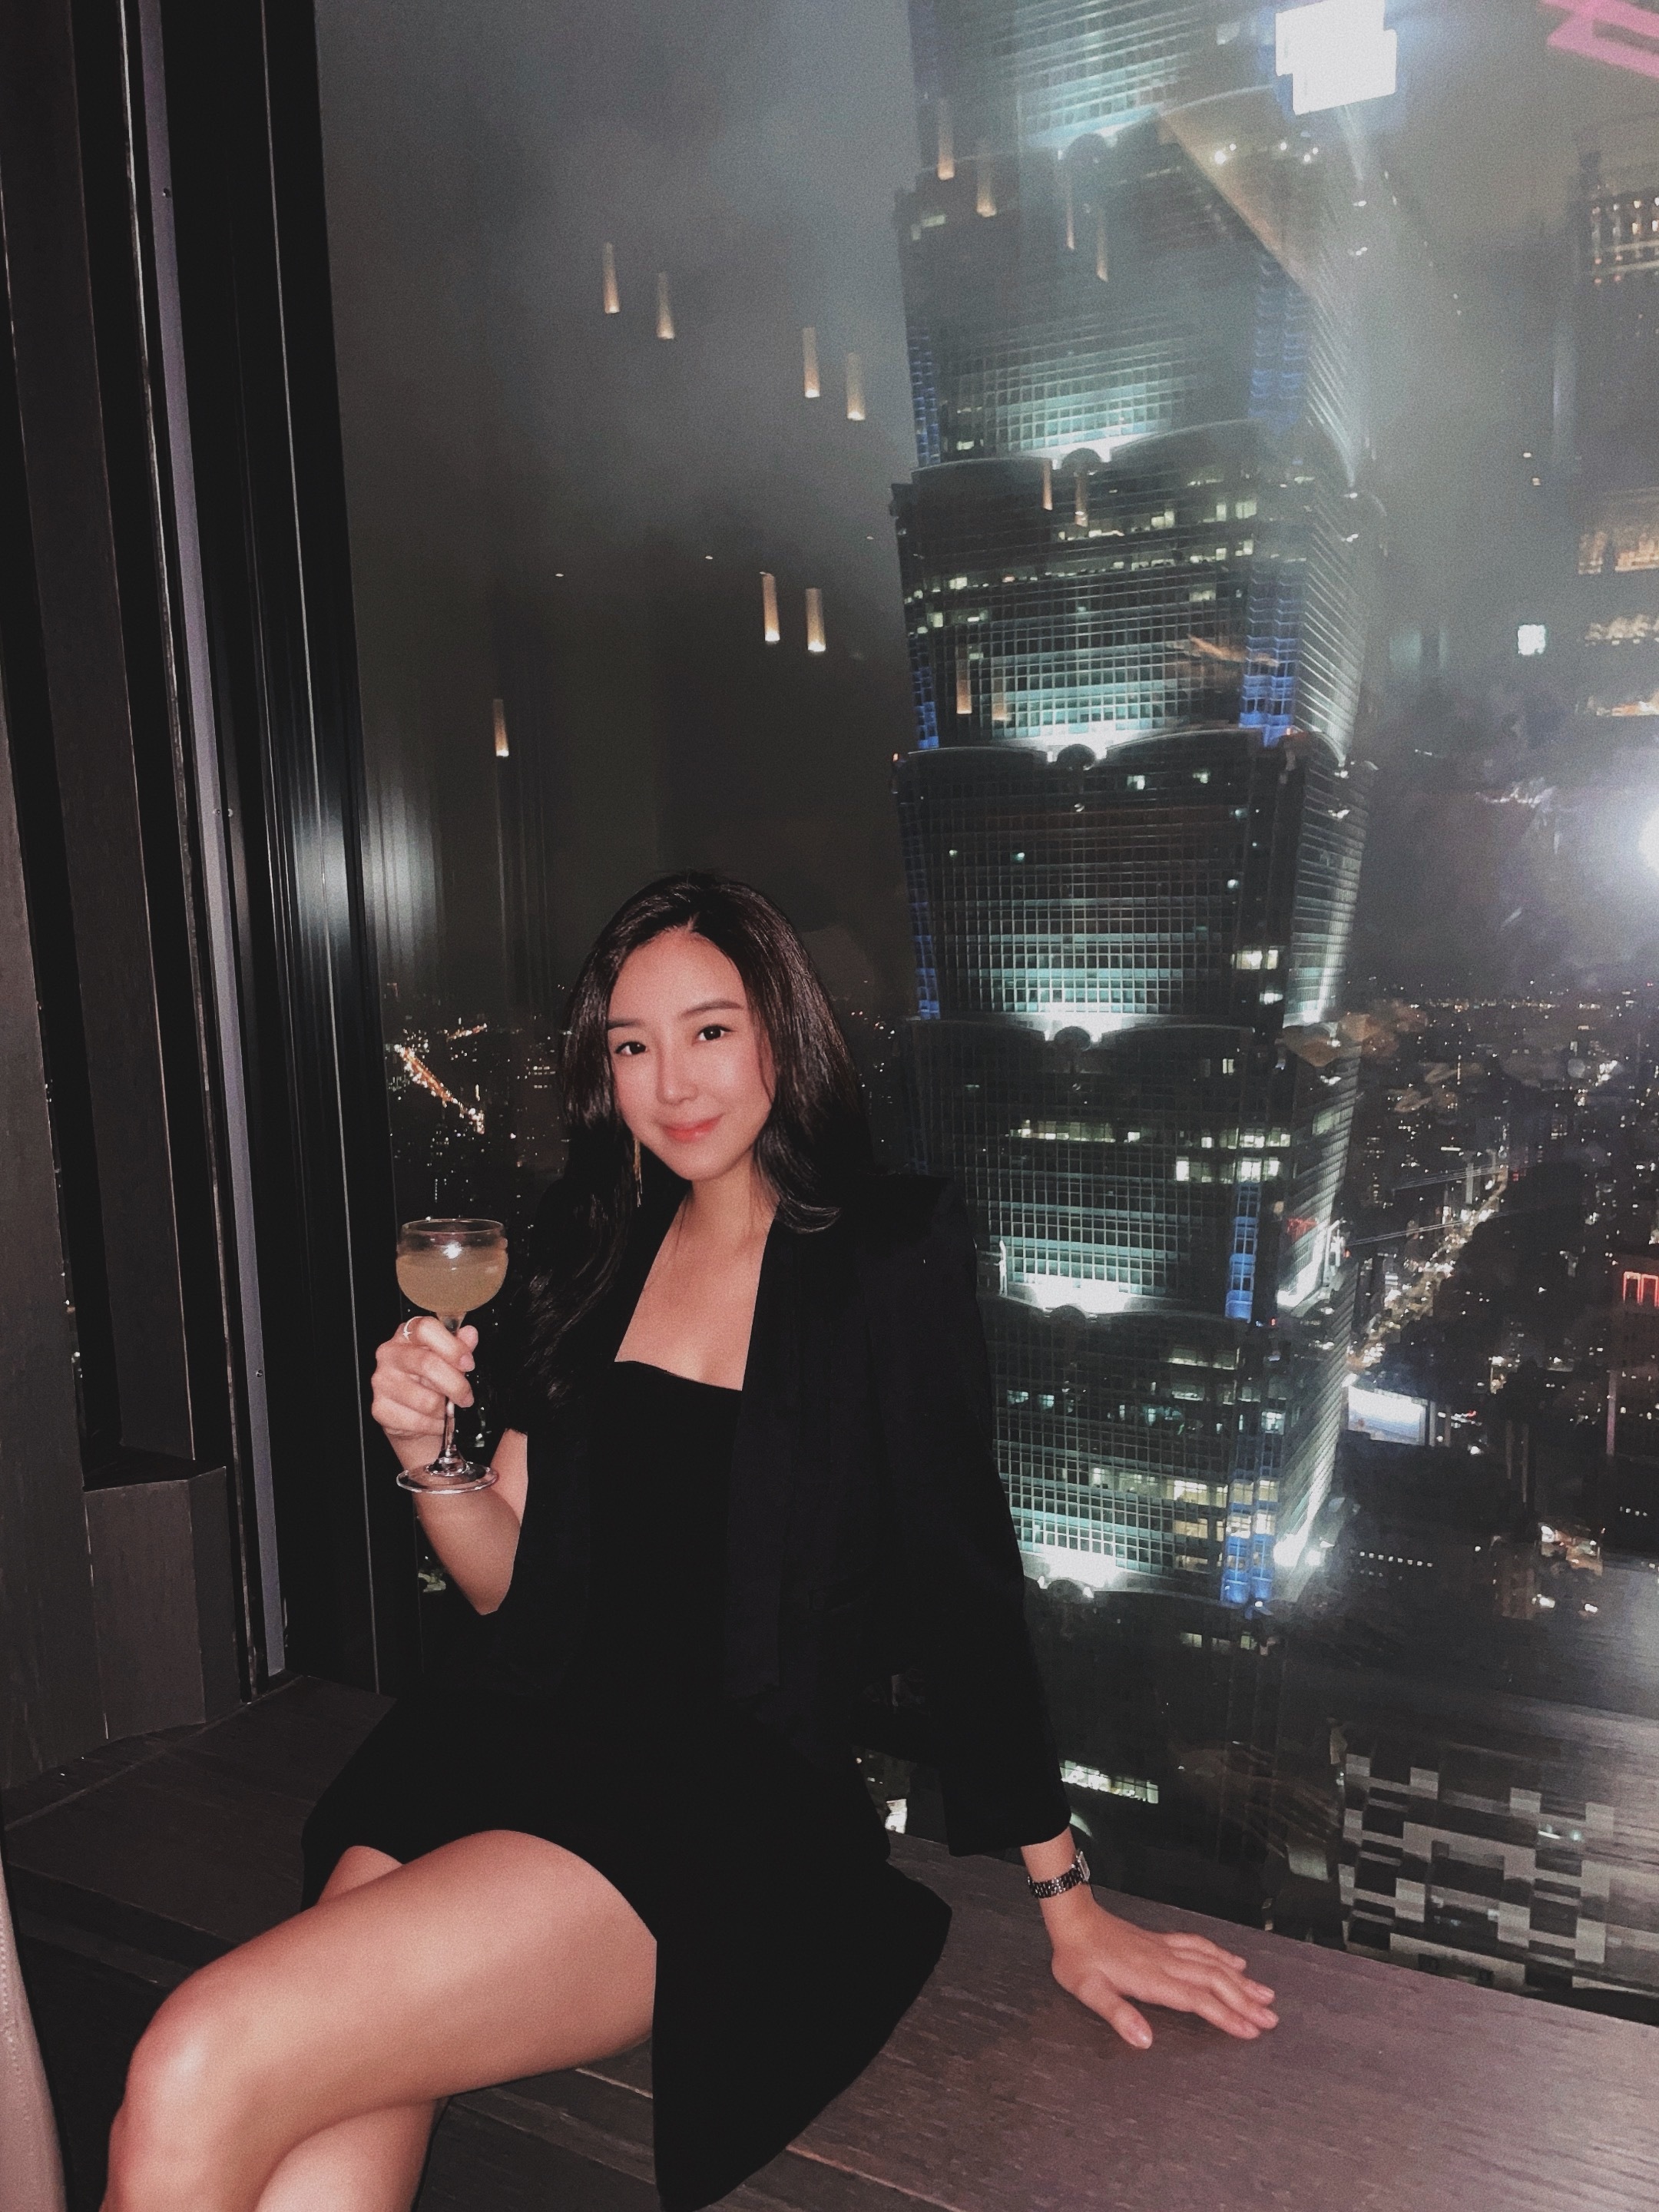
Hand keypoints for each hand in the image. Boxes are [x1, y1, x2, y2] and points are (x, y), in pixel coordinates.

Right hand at [370, 1316, 477, 1461]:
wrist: (409, 1416)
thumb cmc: (429, 1382)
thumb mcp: (447, 1360)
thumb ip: (459, 1346)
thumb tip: (470, 1334)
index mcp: (407, 1335)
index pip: (426, 1328)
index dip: (452, 1346)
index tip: (468, 1363)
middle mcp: (389, 1354)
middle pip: (427, 1363)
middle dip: (456, 1384)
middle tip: (466, 1397)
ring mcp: (381, 1381)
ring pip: (426, 1399)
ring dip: (445, 1410)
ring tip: (447, 1410)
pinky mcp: (380, 1408)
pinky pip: (417, 1421)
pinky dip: (434, 1425)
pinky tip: (435, 1421)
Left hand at [1044, 1890, 1277, 2048]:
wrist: (1073, 1921)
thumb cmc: (1078, 1959)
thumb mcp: (1089, 1992)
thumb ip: (1118, 2015)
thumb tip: (1145, 2040)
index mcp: (1151, 1979)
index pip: (1197, 2000)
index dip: (1226, 2016)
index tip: (1251, 2030)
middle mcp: (1165, 1962)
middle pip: (1214, 1981)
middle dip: (1245, 2001)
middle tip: (1271, 2018)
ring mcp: (1166, 1949)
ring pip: (1212, 1963)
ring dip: (1241, 1979)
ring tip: (1266, 1994)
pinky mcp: (1161, 1941)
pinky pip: (1199, 1946)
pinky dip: (1221, 1954)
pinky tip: (1235, 1961)